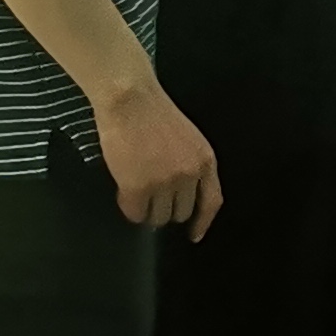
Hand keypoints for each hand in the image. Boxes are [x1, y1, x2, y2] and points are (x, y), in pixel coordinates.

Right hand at [91, 77, 222, 239]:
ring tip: (137, 192)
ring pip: (157, 217)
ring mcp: (164, 182)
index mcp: (205, 161)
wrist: (131, 100)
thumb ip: (190, 165)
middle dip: (165, 210)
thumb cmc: (155, 114)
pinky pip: (134, 212)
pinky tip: (124, 192)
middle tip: (151, 198)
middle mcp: (189, 174)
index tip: (194, 235)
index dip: (203, 222)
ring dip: (147, 210)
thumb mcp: (188, 140)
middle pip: (180, 213)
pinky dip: (128, 207)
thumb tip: (183, 195)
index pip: (212, 202)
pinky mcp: (137, 186)